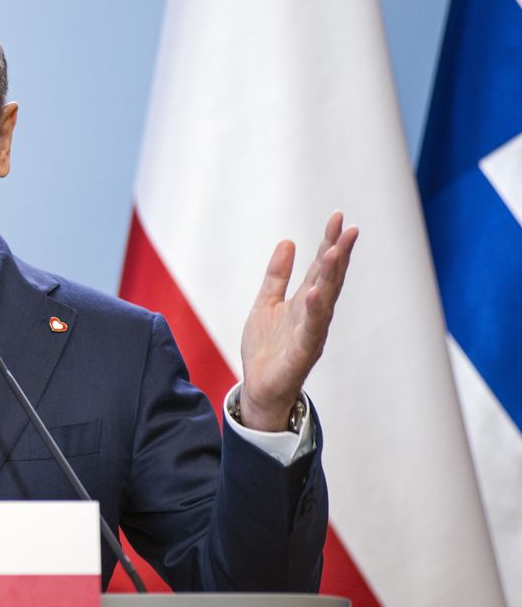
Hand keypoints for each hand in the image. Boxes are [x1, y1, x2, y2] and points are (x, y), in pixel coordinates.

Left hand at [239, 211, 357, 430]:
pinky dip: (313, 312)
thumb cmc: (267, 349)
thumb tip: (288, 241)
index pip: (321, 268)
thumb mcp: (266, 303)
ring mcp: (310, 334)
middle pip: (329, 280)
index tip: (337, 217)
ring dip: (330, 277)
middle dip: (338, 254)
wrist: (258, 388)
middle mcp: (313, 315)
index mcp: (305, 302)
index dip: (329, 243)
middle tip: (347, 228)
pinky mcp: (301, 354)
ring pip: (325, 301)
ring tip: (334, 251)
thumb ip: (277, 276)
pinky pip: (310, 330)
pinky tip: (315, 293)